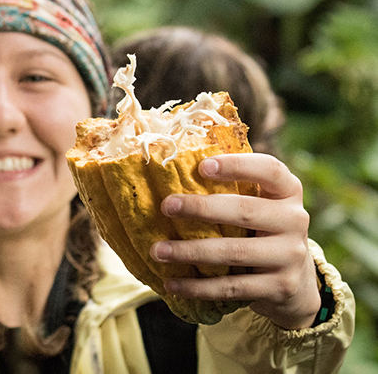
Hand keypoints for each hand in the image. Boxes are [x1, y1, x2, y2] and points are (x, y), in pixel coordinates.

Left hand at [148, 153, 320, 328]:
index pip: (269, 170)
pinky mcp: (280, 287)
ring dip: (190, 252)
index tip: (202, 166)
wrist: (295, 281)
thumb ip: (232, 188)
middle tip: (165, 206)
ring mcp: (290, 255)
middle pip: (244, 211)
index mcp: (288, 191)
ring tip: (158, 251)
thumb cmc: (260, 230)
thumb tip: (173, 171)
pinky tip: (172, 284)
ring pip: (234, 252)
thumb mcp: (259, 204)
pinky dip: (199, 287)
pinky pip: (233, 287)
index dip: (237, 165)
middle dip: (201, 208)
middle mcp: (295, 220)